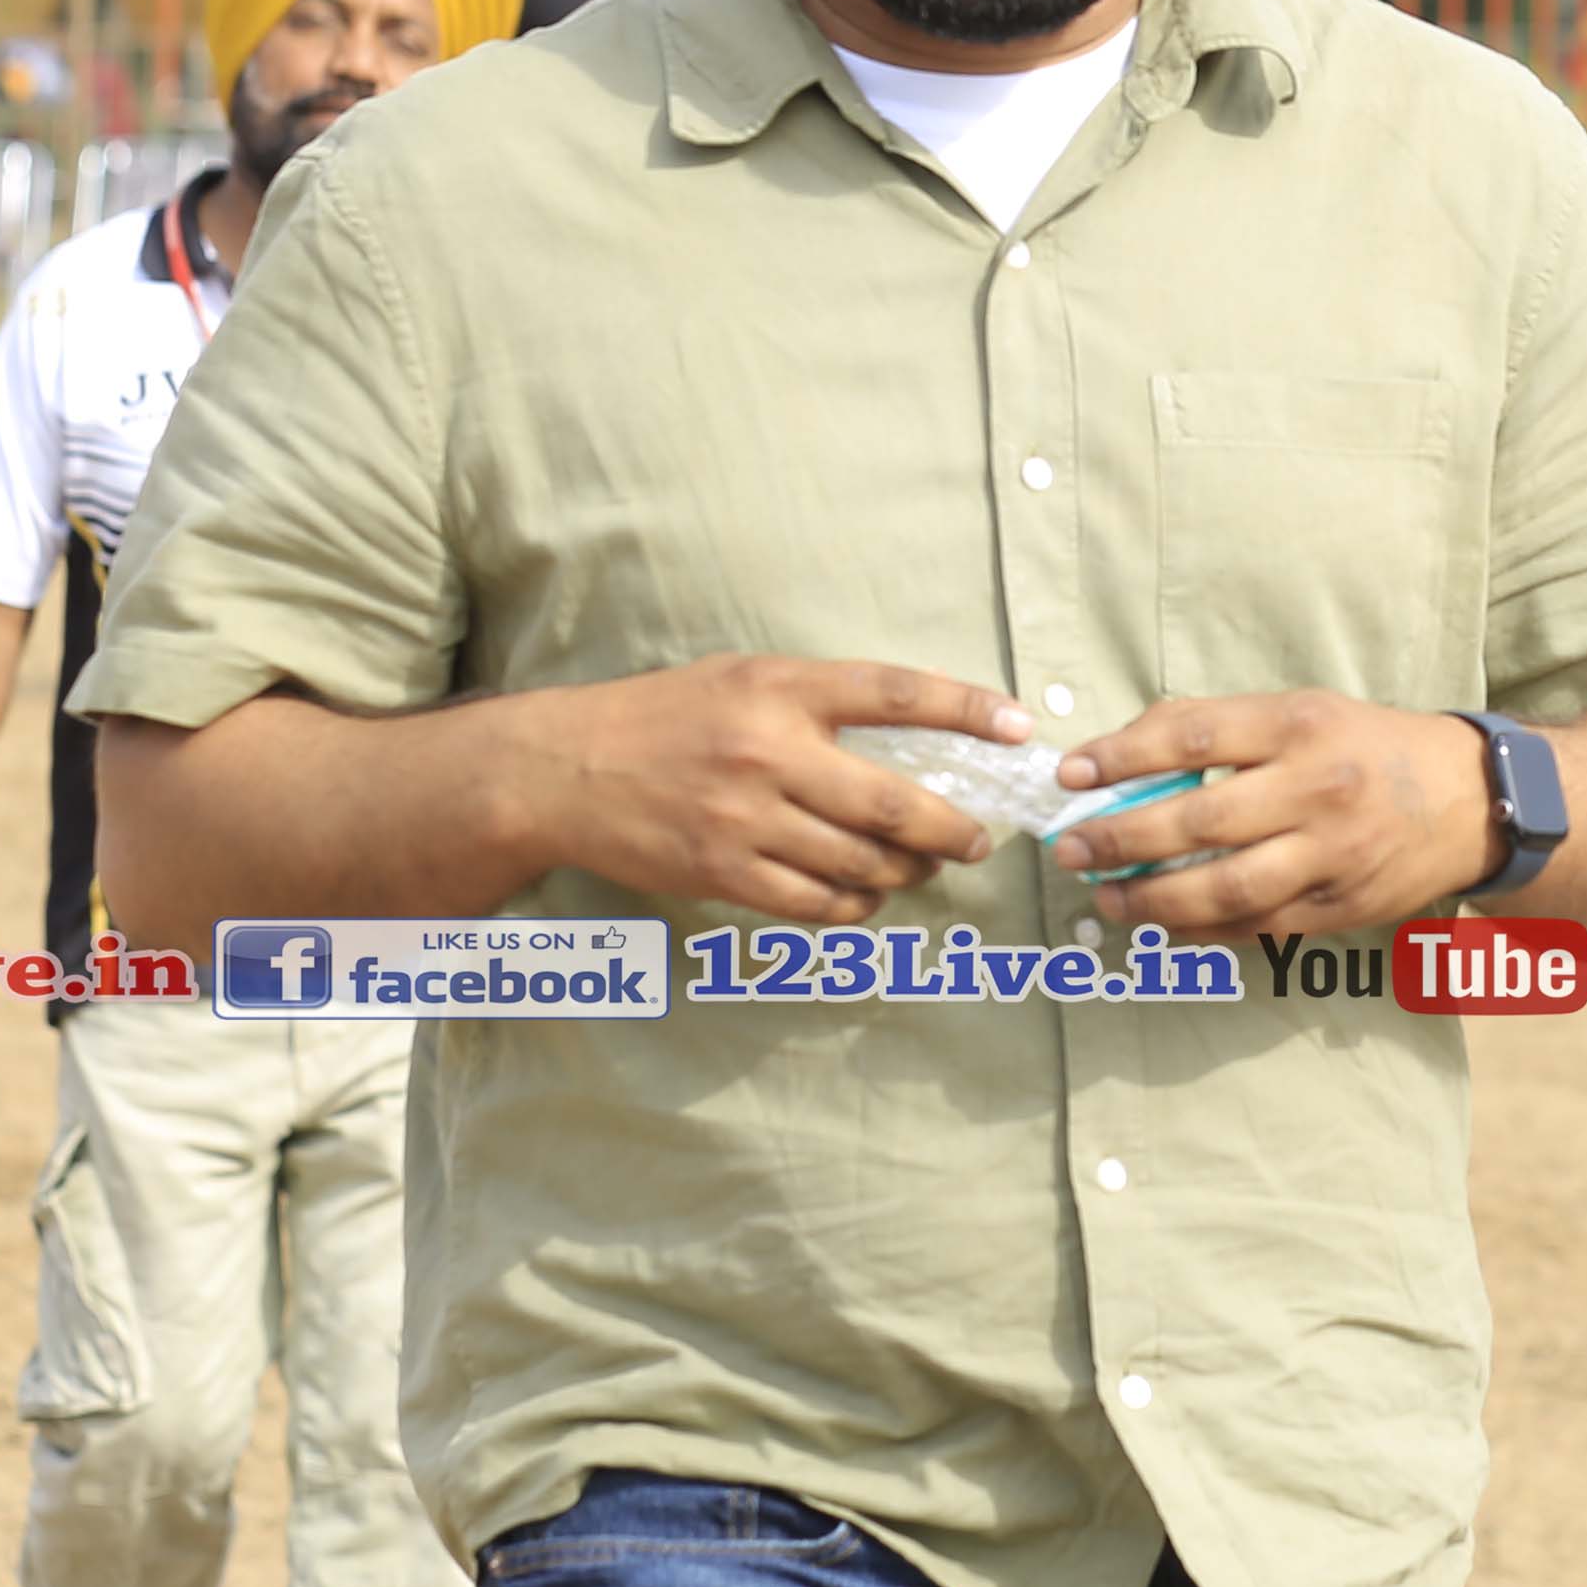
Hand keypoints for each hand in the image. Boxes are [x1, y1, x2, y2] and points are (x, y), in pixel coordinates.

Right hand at [522, 656, 1022, 925]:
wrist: (566, 770)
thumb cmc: (664, 718)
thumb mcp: (741, 679)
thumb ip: (818, 700)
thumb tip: (913, 734)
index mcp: (779, 688)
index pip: (895, 693)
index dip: (968, 709)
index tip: (1021, 728)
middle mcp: (767, 751)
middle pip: (893, 805)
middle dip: (953, 830)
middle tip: (975, 839)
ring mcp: (745, 818)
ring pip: (862, 865)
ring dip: (906, 873)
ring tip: (919, 868)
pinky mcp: (723, 872)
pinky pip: (815, 905)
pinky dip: (855, 907)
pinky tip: (864, 898)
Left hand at [1049, 692, 1498, 943]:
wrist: (1470, 797)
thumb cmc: (1367, 747)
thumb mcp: (1303, 712)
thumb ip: (1222, 730)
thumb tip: (1125, 755)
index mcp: (1301, 726)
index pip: (1196, 738)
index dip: (1124, 756)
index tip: (1072, 774)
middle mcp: (1317, 788)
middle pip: (1200, 819)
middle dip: (1121, 838)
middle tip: (1070, 850)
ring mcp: (1332, 854)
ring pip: (1225, 887)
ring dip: (1152, 898)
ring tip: (1105, 899)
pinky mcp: (1342, 906)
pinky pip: (1258, 925)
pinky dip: (1202, 930)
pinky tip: (1163, 926)